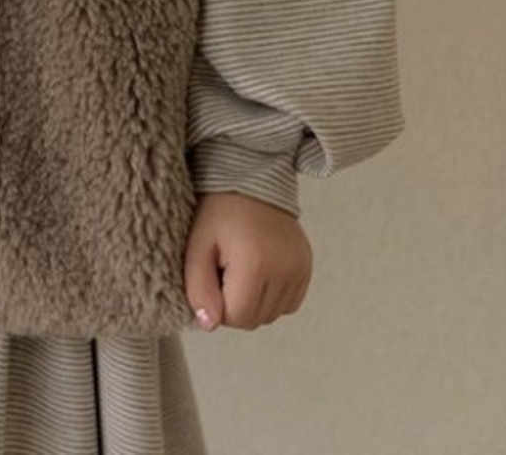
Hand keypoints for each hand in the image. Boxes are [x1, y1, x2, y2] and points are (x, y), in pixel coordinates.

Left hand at [183, 192, 311, 330]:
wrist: (251, 180)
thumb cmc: (219, 211)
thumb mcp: (197, 244)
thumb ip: (198, 287)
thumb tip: (209, 325)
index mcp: (255, 265)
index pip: (236, 317)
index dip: (217, 305)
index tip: (212, 276)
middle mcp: (284, 271)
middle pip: (254, 320)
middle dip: (235, 304)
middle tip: (225, 271)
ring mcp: (300, 271)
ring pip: (271, 315)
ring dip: (253, 302)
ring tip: (242, 269)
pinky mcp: (307, 269)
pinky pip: (288, 304)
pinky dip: (272, 297)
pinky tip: (260, 271)